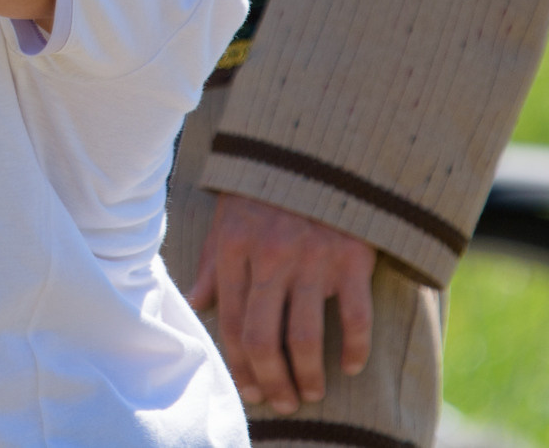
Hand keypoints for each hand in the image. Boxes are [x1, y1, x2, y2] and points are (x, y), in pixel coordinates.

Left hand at [184, 191, 375, 413]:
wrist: (317, 147)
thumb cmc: (266, 188)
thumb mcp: (229, 219)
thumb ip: (214, 264)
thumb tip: (194, 303)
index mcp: (235, 248)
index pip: (232, 322)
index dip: (239, 364)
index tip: (250, 390)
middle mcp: (271, 257)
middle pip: (264, 338)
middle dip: (271, 380)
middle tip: (280, 401)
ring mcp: (313, 259)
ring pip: (305, 338)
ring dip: (307, 376)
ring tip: (310, 393)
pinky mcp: (352, 258)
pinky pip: (354, 317)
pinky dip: (354, 348)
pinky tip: (351, 366)